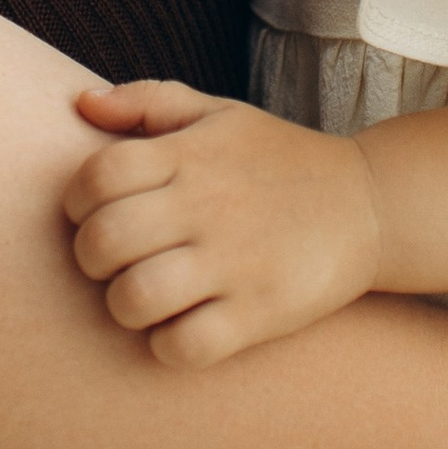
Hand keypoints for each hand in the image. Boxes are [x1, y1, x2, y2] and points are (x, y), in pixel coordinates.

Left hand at [64, 79, 381, 367]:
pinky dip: (167, 345)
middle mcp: (209, 206)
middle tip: (110, 261)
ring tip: (141, 297)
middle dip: (90, 257)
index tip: (90, 213)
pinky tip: (178, 328)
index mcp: (192, 155)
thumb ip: (148, 102)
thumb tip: (81, 103)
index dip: (76, 200)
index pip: (97, 175)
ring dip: (123, 305)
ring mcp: (236, 262)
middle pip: (105, 239)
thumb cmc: (278, 160)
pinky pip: (185, 346)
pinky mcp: (261, 312)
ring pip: (135, 298)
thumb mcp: (220, 114)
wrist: (371, 205)